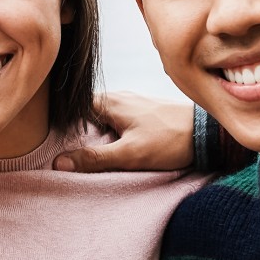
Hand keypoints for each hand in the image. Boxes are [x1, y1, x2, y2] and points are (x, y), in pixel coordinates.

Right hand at [54, 91, 193, 172]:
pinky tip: (112, 145)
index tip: (52, 141)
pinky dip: (109, 131)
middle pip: (85, 112)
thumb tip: (59, 162)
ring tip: (87, 151)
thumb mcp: (130, 154)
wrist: (207, 133)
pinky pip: (116, 119)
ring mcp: (132, 103)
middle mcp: (119, 97)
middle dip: (75, 129)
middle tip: (67, 150)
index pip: (72, 106)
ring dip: (94, 132)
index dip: (60, 123)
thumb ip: (95, 158)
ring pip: (101, 116)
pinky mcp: (143, 112)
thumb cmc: (171, 140)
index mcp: (110, 102)